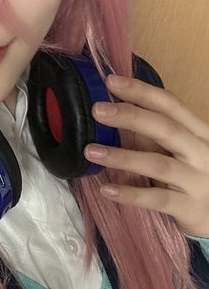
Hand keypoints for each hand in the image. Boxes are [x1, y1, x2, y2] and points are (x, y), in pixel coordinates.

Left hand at [83, 74, 208, 237]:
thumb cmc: (196, 178)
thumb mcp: (182, 152)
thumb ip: (155, 136)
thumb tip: (117, 113)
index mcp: (199, 133)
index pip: (170, 105)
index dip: (141, 91)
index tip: (111, 81)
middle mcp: (201, 152)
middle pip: (166, 128)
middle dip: (131, 116)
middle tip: (97, 110)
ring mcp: (197, 180)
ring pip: (158, 164)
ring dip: (122, 157)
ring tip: (91, 151)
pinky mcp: (188, 207)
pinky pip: (156, 199)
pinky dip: (130, 194)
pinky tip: (106, 189)